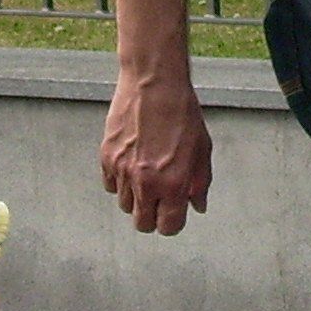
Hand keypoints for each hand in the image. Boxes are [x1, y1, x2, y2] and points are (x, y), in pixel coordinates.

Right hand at [101, 65, 211, 234]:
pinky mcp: (107, 157)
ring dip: (136, 198)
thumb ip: (200, 183)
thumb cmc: (182, 112)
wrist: (154, 83)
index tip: (174, 213)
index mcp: (173, 184)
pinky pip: (110, 185)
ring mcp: (123, 171)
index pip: (168, 227)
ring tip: (146, 175)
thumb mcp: (203, 150)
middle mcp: (146, 183)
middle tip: (160, 199)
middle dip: (153, 216)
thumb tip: (197, 206)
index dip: (173, 222)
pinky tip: (132, 164)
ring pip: (125, 205)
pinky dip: (119, 182)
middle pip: (142, 223)